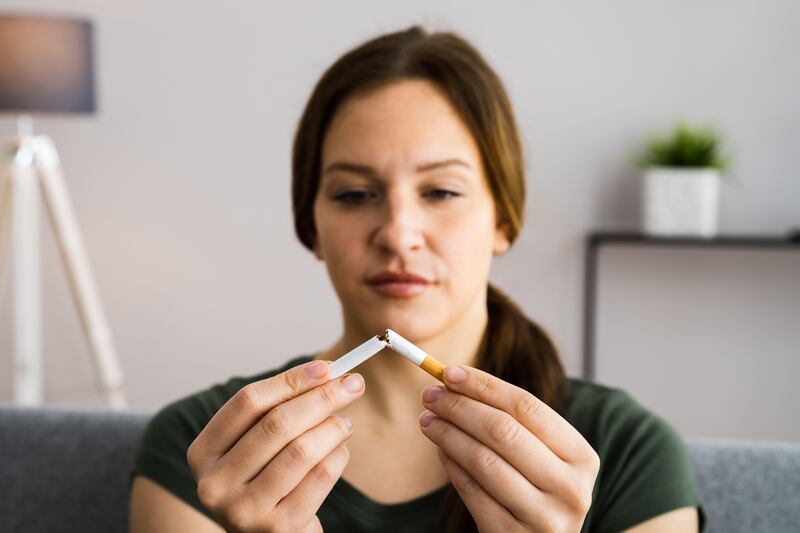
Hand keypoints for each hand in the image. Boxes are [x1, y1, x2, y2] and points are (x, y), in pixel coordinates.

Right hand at [187, 360, 364, 532]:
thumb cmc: (266, 478)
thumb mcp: (258, 444)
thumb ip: (281, 407)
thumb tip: (328, 371)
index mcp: (204, 453)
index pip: (248, 402)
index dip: (291, 380)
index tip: (327, 367)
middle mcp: (215, 483)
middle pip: (277, 424)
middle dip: (322, 398)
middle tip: (353, 384)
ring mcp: (244, 510)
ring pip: (301, 450)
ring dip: (333, 428)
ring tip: (344, 423)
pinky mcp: (277, 528)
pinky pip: (319, 477)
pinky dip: (338, 457)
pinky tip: (340, 451)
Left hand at [419, 365, 599, 532]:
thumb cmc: (537, 489)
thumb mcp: (541, 456)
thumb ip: (511, 420)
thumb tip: (454, 380)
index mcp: (582, 458)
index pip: (527, 407)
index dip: (484, 385)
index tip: (449, 372)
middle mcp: (570, 489)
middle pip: (503, 431)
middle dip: (460, 407)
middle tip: (430, 395)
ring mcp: (543, 518)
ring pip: (483, 460)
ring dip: (447, 434)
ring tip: (427, 420)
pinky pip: (470, 491)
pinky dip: (450, 465)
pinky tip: (440, 450)